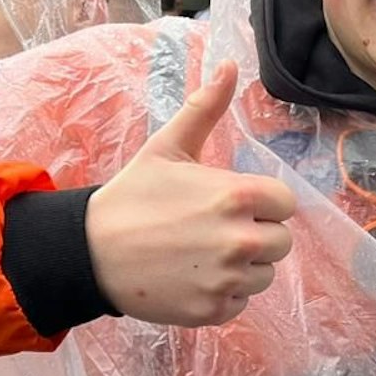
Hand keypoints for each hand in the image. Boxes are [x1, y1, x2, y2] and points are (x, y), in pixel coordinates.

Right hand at [87, 61, 297, 325]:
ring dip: (243, 267)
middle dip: (256, 235)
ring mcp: (227, 279)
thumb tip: (228, 64)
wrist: (89, 252)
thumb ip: (205, 108)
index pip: (286, 204)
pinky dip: (223, 295)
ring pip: (264, 275)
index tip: (232, 204)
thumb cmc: (134, 196)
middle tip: (214, 230)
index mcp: (238, 195)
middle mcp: (240, 239)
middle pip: (281, 242)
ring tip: (202, 254)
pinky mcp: (212, 311)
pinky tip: (193, 278)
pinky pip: (241, 303)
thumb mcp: (169, 147)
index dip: (263, 204)